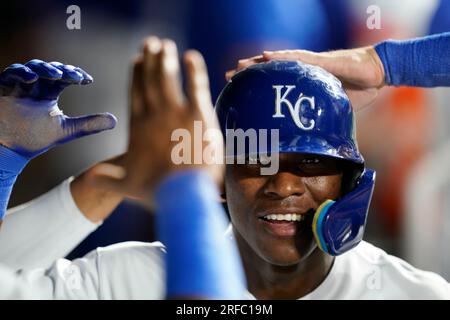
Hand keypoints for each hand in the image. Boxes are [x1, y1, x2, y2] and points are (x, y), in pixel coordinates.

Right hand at [0, 59, 116, 157]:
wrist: (9, 150)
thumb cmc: (34, 138)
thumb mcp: (65, 130)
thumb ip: (88, 124)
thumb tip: (115, 121)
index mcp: (50, 92)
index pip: (65, 76)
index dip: (75, 74)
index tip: (87, 80)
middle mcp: (36, 85)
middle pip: (50, 69)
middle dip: (62, 70)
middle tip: (75, 76)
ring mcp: (19, 85)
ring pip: (32, 68)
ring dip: (45, 69)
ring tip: (56, 75)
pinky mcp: (3, 88)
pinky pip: (11, 74)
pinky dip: (21, 73)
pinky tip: (32, 79)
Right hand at [86, 37, 222, 203]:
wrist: (182, 195)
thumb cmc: (156, 191)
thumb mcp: (126, 185)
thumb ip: (108, 178)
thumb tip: (90, 176)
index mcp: (139, 127)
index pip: (136, 93)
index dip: (136, 75)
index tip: (137, 60)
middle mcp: (155, 115)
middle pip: (150, 80)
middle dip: (149, 59)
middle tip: (150, 43)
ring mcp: (177, 112)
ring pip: (168, 77)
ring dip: (165, 58)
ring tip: (164, 45)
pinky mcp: (199, 114)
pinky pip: (196, 85)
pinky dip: (193, 69)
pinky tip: (191, 56)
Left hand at [226, 46, 385, 110]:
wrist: (377, 73)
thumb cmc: (355, 89)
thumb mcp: (331, 108)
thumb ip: (319, 118)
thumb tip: (310, 140)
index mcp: (302, 81)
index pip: (274, 81)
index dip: (256, 83)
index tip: (237, 88)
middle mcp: (303, 69)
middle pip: (270, 69)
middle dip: (249, 71)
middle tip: (229, 76)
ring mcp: (311, 63)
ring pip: (279, 61)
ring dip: (258, 62)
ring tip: (240, 65)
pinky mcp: (323, 60)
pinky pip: (300, 58)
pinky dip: (282, 57)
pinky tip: (266, 56)